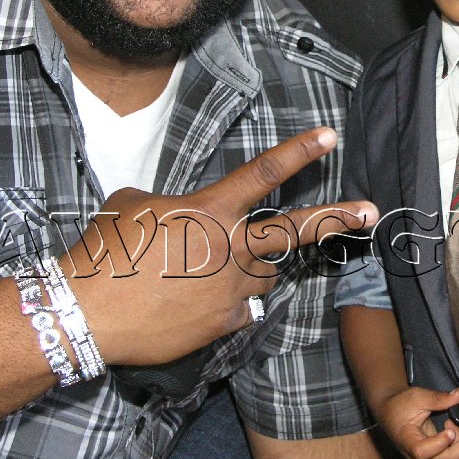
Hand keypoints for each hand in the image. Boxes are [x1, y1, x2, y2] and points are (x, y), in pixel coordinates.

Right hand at [66, 127, 377, 365]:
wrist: (87, 312)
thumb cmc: (103, 252)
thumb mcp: (132, 204)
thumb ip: (171, 203)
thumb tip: (179, 213)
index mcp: (209, 210)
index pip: (263, 173)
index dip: (299, 151)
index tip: (329, 135)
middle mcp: (230, 247)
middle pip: (294, 230)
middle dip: (336, 218)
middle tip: (371, 211)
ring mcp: (231, 287)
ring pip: (262, 273)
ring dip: (248, 269)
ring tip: (204, 274)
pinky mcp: (225, 323)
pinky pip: (240, 308)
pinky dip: (225, 304)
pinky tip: (192, 305)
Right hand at [376, 386, 458, 458]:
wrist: (392, 413)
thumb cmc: (401, 404)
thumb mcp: (416, 397)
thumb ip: (437, 398)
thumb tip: (458, 394)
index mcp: (407, 442)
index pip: (423, 452)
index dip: (440, 442)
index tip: (451, 427)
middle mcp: (416, 458)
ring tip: (457, 423)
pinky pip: (454, 458)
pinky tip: (455, 428)